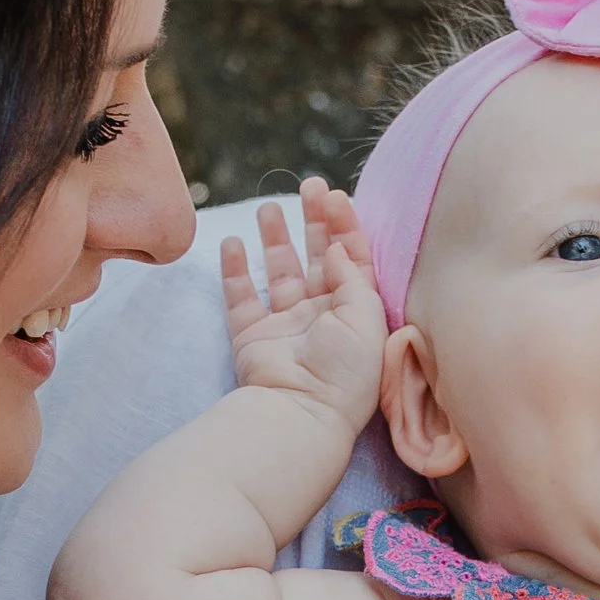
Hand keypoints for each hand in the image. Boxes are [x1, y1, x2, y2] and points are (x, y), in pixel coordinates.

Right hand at [219, 178, 385, 428]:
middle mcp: (322, 318)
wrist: (300, 414)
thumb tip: (335, 248)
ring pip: (279, 272)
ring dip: (275, 238)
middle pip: (317, 258)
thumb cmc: (343, 373)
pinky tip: (233, 242)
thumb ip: (352, 277)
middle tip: (308, 185)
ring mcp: (286, 327)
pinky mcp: (252, 336)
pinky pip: (241, 298)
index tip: (334, 196)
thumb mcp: (365, 319)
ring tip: (268, 206)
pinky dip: (235, 271)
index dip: (345, 226)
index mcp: (356, 314)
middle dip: (314, 221)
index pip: (352, 260)